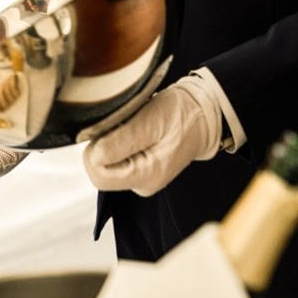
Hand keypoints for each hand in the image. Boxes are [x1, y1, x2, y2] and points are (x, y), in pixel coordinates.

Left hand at [82, 74, 223, 196]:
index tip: (112, 128)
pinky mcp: (138, 171)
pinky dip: (117, 144)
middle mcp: (141, 184)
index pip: (98, 175)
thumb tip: (94, 155)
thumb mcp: (152, 120)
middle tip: (124, 124)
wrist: (204, 114)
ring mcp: (139, 179)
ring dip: (110, 143)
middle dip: (102, 146)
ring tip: (133, 126)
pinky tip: (134, 132)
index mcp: (146, 176)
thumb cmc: (183, 114)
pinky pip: (115, 161)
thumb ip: (122, 140)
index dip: (96, 151)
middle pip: (99, 172)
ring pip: (105, 165)